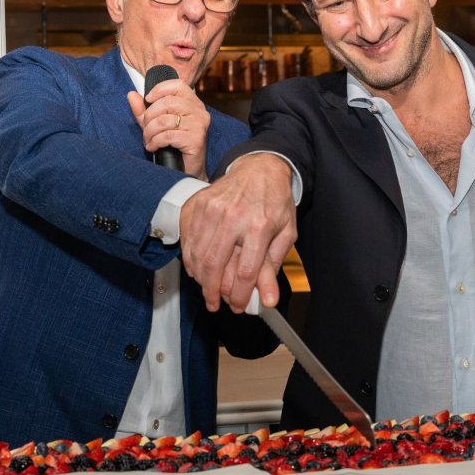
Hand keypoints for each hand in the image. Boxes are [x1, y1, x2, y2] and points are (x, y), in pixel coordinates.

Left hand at [128, 79, 209, 179]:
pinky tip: (153, 147)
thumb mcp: (155, 124)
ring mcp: (199, 125)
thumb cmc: (173, 145)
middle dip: (149, 116)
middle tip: (146, 130)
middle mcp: (199, 111)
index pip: (177, 85)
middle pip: (167, 102)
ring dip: (150, 132)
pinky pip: (168, 136)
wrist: (186, 170)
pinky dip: (155, 142)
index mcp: (192, 103)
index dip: (159, 90)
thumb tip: (131, 95)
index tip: (148, 101)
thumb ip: (143, 110)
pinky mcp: (196, 139)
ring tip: (148, 141)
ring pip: (165, 120)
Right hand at [179, 153, 296, 311]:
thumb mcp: (285, 233)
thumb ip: (273, 267)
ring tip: (207, 290)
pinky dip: (191, 261)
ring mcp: (213, 210)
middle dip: (212, 292)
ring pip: (199, 256)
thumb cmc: (275, 201)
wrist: (259, 168)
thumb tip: (267, 299)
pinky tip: (199, 271)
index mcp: (259, 226)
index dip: (239, 295)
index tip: (238, 305)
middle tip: (214, 304)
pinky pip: (189, 241)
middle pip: (215, 266)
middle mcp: (234, 217)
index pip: (245, 271)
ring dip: (201, 280)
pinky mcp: (200, 205)